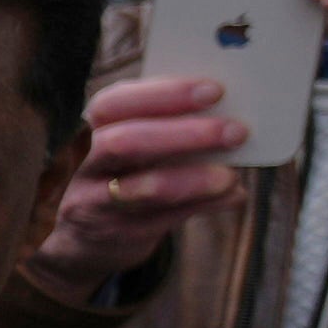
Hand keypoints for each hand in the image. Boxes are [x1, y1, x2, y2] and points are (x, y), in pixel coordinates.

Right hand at [42, 61, 246, 271]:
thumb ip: (171, 124)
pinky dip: (206, 204)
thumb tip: (234, 112)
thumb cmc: (131, 172)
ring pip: (144, 188)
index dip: (162, 94)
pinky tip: (233, 194)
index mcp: (96, 129)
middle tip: (237, 131)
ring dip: (194, 178)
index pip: (113, 104)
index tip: (215, 90)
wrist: (91, 236)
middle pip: (124, 143)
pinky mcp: (123, 234)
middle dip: (184, 134)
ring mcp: (100, 203)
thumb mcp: (138, 142)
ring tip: (231, 174)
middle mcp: (90, 164)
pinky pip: (168, 218)